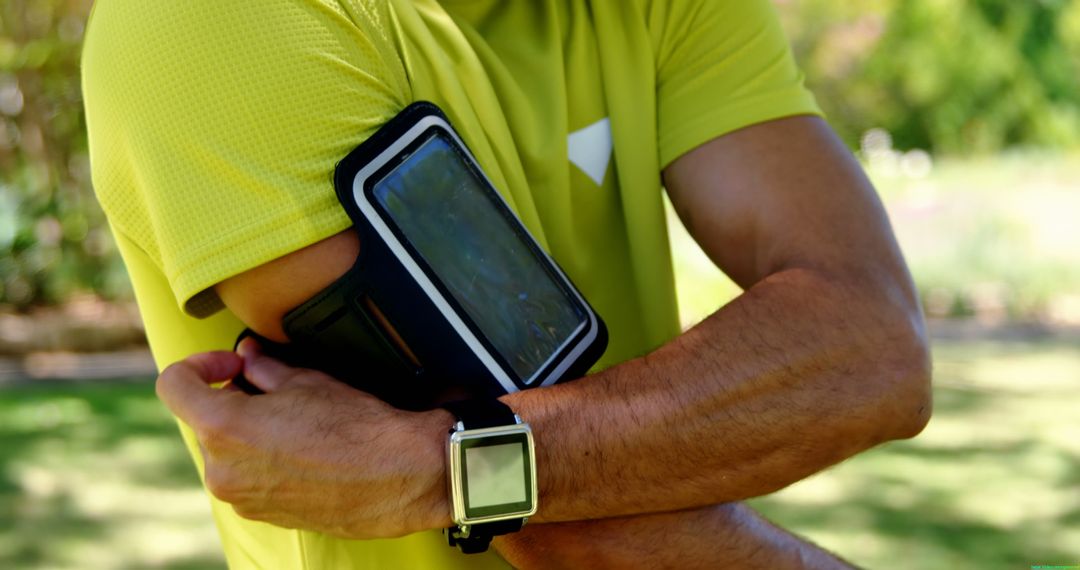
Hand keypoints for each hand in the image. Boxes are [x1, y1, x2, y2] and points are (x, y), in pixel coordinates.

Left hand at [155, 338, 452, 538]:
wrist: (401, 476)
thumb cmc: (358, 428)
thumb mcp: (307, 382)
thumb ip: (264, 368)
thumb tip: (248, 357)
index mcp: (224, 428)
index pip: (173, 386)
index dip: (199, 365)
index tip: (231, 364)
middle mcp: (222, 469)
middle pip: (203, 420)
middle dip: (231, 399)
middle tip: (274, 388)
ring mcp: (241, 497)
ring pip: (225, 451)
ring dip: (247, 431)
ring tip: (295, 421)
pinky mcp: (263, 514)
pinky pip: (246, 477)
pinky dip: (262, 459)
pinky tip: (302, 449)